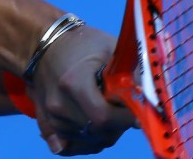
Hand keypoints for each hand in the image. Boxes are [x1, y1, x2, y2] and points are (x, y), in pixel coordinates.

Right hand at [28, 26, 135, 154]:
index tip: (136, 109)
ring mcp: (50, 117)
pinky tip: (92, 128)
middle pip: (98, 132)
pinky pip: (69, 147)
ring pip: (88, 142)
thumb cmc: (81, 44)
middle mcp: (59, 104)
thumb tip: (148, 104)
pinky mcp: (46, 123)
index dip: (125, 118)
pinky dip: (85, 143)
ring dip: (104, 133)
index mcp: (73, 83)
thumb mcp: (111, 49)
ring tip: (106, 110)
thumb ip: (132, 75)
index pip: (105, 117)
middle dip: (118, 125)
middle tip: (121, 107)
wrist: (44, 44)